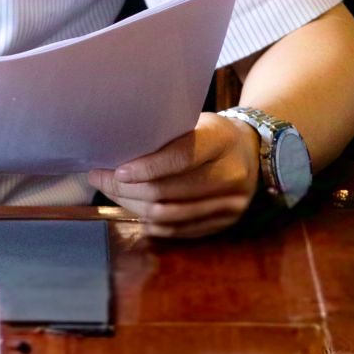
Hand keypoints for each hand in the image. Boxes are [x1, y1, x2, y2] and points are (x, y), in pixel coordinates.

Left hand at [89, 112, 260, 240]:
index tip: (116, 170)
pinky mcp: (227, 222)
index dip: (145, 168)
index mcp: (221, 141)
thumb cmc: (213, 133)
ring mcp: (231, 203)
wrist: (253, 151)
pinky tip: (136, 213)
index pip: (179, 158)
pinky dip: (155, 224)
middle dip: (126, 189)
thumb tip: (118, 154)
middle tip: (99, 179)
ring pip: (170, 215)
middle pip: (168, 191)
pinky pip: (182, 230)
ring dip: (133, 208)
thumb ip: (166, 137)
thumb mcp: (196, 123)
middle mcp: (230, 175)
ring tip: (113, 195)